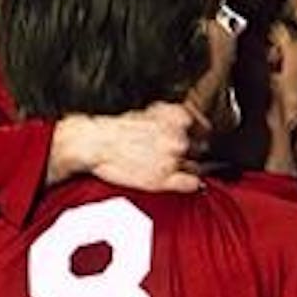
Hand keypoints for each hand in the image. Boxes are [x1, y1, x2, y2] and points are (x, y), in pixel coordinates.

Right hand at [47, 103, 208, 191]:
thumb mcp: (149, 112)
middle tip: (171, 153)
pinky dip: (192, 184)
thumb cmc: (116, 128)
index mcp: (176, 117)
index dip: (196, 132)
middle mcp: (178, 137)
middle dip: (190, 150)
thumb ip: (172, 118)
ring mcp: (173, 159)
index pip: (201, 125)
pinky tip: (182, 181)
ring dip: (187, 166)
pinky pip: (193, 183)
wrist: (94, 143)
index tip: (193, 137)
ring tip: (164, 165)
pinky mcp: (164, 178)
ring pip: (197, 166)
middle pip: (200, 147)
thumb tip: (190, 123)